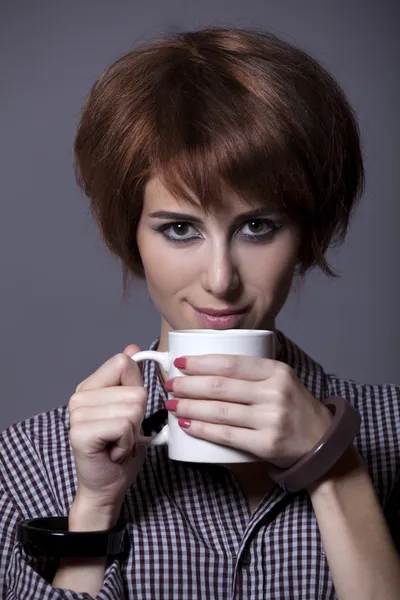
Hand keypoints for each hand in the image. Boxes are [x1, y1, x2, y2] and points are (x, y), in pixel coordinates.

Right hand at [68, 344, 146, 525]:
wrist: (107, 487)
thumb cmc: (120, 450)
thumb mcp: (132, 409)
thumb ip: (131, 380)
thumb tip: (131, 348)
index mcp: (90, 387)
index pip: (124, 363)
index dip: (136, 388)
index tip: (128, 412)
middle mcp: (79, 397)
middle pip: (135, 389)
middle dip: (138, 417)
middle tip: (122, 434)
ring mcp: (77, 414)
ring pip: (133, 408)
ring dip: (132, 432)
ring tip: (117, 442)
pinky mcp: (81, 433)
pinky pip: (124, 426)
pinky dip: (126, 442)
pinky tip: (113, 451)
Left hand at [165, 354, 332, 467]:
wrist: (322, 442)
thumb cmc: (294, 407)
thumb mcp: (281, 379)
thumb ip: (252, 371)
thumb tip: (207, 363)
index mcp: (277, 371)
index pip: (232, 363)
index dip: (202, 362)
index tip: (181, 363)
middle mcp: (275, 393)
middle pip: (221, 386)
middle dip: (189, 385)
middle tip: (170, 384)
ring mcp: (271, 420)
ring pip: (220, 411)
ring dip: (190, 406)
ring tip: (172, 403)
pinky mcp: (266, 444)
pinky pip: (227, 435)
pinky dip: (203, 429)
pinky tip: (187, 424)